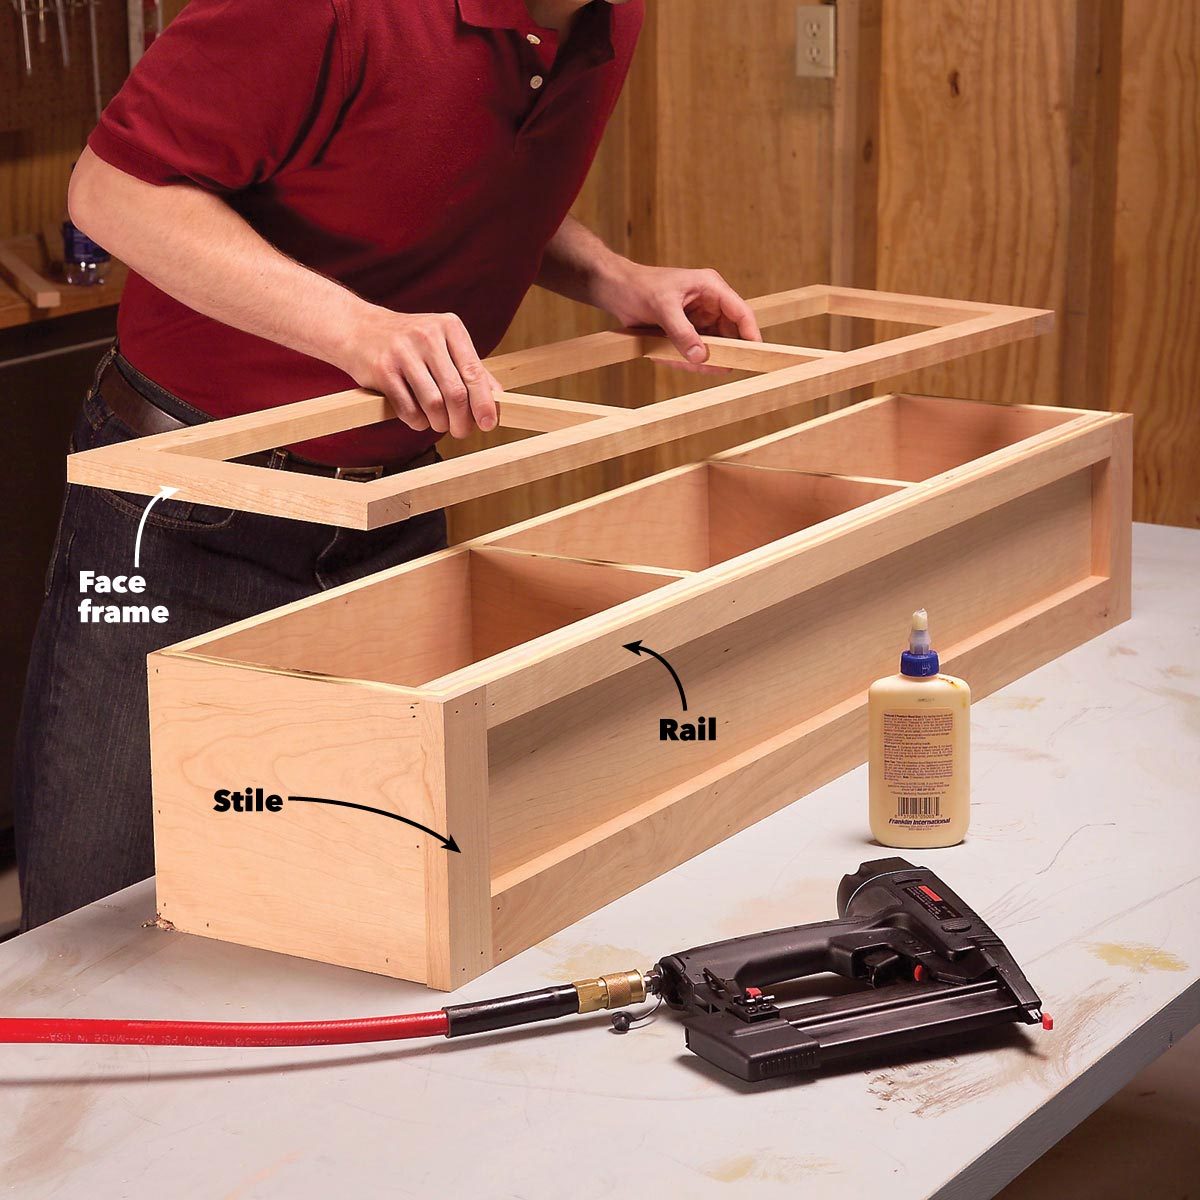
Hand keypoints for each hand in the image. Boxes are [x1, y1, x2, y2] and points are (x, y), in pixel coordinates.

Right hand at [341, 307, 499, 436]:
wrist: (358, 329)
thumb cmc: (409, 342)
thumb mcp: (443, 344)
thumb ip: (470, 368)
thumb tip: (498, 398)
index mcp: (449, 327)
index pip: (474, 372)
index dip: (484, 403)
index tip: (489, 424)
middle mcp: (427, 335)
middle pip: (455, 392)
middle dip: (462, 420)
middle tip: (462, 431)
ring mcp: (403, 352)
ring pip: (433, 403)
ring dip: (439, 423)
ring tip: (439, 424)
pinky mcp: (383, 370)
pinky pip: (408, 408)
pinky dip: (418, 421)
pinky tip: (419, 418)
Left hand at [593, 262, 761, 365]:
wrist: (615, 290)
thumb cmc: (639, 286)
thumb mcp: (662, 307)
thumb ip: (682, 333)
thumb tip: (701, 356)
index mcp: (711, 287)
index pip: (741, 312)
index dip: (750, 334)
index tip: (754, 354)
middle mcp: (709, 304)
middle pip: (728, 334)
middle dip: (721, 353)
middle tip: (716, 369)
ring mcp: (698, 320)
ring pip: (710, 347)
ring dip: (698, 359)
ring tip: (677, 357)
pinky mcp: (686, 332)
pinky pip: (693, 352)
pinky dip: (684, 360)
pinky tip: (669, 357)